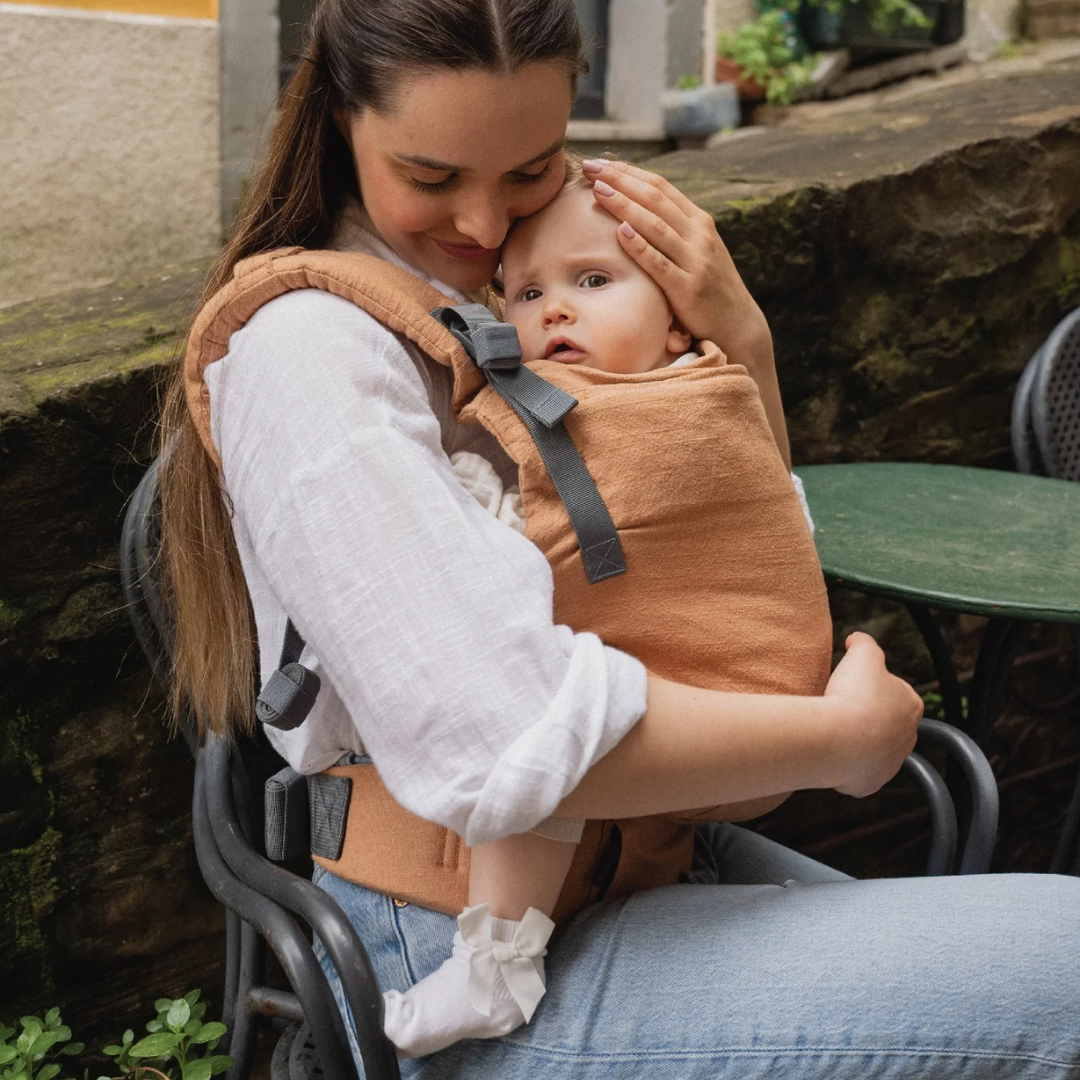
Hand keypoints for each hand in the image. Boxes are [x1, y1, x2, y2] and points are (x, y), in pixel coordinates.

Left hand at [581, 158, 768, 357]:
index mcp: (699, 221)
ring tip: (599, 191)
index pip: (661, 187)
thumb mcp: (696, 250)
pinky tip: (620, 232)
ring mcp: (695, 260)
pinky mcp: (688, 289)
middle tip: (591, 166)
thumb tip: (636, 209)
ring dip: (625, 206)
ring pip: (656, 226)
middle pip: (655, 199)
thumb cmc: (708, 286)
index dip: (629, 172)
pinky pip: (660, 264)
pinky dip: (640, 247)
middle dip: (621, 180)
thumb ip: (673, 230)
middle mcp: (699, 235)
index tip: (601, 162)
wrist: (737, 324)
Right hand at [824, 632, 923, 798]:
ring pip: (873, 749)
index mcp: (911, 705)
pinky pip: (857, 771)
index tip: (855, 686)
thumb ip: (864, 642)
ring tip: (834, 730)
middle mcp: (907, 737)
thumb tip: (857, 639)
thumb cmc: (855, 696)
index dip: (874, 687)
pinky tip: (831, 751)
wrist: (840, 739)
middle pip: (885, 723)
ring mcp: (889, 763)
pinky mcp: (870, 782)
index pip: (896, 692)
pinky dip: (845, 764)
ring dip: (857, 741)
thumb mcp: (862, 653)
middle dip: (867, 717)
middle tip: (842, 708)